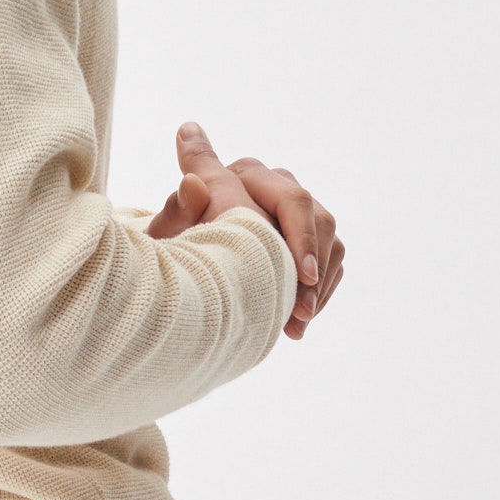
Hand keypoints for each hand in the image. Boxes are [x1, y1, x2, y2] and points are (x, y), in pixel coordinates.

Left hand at [149, 122, 345, 339]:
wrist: (186, 271)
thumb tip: (193, 184)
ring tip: (298, 323)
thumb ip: (177, 210)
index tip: (304, 276)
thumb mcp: (168, 237)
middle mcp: (277, 185)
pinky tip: (297, 324)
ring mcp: (297, 212)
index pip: (289, 198)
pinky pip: (331, 261)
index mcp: (246, 175)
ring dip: (319, 286)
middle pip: (316, 218)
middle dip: (313, 267)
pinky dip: (319, 293)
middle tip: (302, 310)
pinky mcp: (309, 239)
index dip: (301, 236)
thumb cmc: (174, 250)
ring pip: (329, 240)